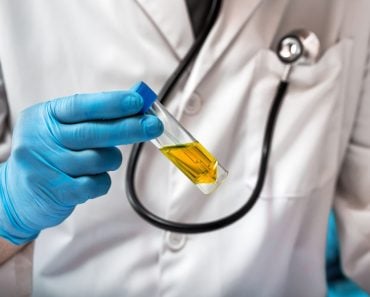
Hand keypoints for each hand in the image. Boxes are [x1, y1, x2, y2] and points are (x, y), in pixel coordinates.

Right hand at [0, 89, 162, 244]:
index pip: (82, 106)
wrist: (16, 195)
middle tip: (153, 126)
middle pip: (94, 132)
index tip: (137, 102)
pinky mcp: (56, 191)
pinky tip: (91, 180)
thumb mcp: (58, 128)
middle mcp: (42, 139)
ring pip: (99, 159)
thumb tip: (133, 105)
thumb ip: (91, 117)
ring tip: (101, 161)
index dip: (112, 104)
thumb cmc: (48, 155)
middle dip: (129, 128)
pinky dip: (102, 181)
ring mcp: (46, 166)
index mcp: (45, 116)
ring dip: (110, 160)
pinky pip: (96, 184)